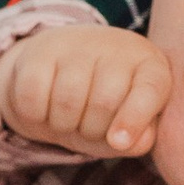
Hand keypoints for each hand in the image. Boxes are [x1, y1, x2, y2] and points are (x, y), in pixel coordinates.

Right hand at [0, 24, 171, 157]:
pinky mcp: (41, 49)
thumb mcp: (129, 128)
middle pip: (103, 103)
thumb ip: (139, 140)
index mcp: (150, 66)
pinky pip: (33, 96)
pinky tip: (43, 109)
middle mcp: (117, 47)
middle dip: (91, 130)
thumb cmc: (106, 109)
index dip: (133, 118)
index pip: (148, 90)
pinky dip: (34, 116)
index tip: (117, 142)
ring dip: (62, 126)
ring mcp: (78, 43)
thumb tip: (125, 141)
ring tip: (66, 119)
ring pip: (67, 100)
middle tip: (87, 128)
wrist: (61, 73)